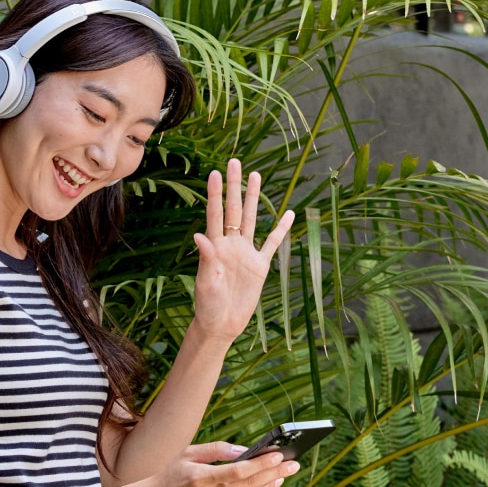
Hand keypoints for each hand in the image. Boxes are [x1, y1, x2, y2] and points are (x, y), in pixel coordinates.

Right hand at [139, 441, 298, 486]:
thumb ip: (216, 449)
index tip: (279, 455)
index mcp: (199, 478)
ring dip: (268, 486)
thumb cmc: (171, 476)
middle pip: (249, 486)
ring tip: (282, 475)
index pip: (239, 471)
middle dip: (274, 473)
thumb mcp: (188, 454)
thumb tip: (245, 450)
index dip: (261, 464)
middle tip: (293, 464)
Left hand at [191, 158, 294, 344]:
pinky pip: (272, 244)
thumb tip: (199, 236)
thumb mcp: (206, 283)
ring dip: (254, 198)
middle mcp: (231, 245)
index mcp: (215, 247)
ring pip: (252, 219)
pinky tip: (288, 213)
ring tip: (256, 176)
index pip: (215, 214)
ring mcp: (246, 253)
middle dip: (235, 186)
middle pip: (234, 209)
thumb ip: (205, 259)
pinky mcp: (260, 266)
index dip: (215, 194)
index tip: (214, 173)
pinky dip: (281, 229)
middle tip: (235, 162)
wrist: (221, 324)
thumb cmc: (208, 305)